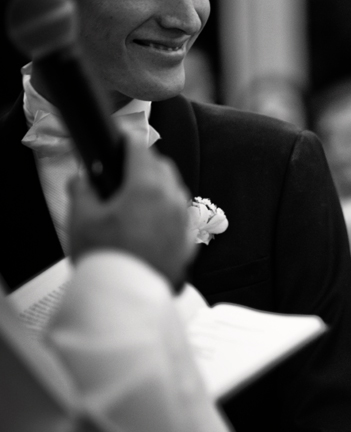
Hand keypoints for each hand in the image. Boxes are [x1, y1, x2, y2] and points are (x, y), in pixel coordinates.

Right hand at [67, 137, 195, 289]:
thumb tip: (82, 178)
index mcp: (147, 187)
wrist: (127, 295)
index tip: (123, 137)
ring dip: (160, 185)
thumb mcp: (82, 219)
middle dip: (147, 161)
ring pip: (176, 190)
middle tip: (128, 166)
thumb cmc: (106, 257)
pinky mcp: (188, 241)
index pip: (140, 150)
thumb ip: (82, 190)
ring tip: (139, 193)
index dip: (129, 140)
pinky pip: (180, 216)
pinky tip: (153, 219)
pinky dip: (168, 210)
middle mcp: (171, 200)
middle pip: (163, 167)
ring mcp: (182, 221)